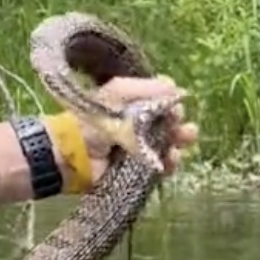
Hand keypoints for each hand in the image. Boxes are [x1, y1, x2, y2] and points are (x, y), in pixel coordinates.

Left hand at [55, 76, 198, 192]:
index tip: (175, 108)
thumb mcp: (119, 93)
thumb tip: (177, 88)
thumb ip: (148, 88)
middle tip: (184, 129)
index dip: (173, 104)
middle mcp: (139, 125)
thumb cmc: (95, 119)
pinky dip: (170, 164)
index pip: (163, 101)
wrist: (76, 154)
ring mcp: (140, 149)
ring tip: (181, 143)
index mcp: (133, 103)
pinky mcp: (138, 170)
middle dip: (181, 125)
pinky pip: (161, 167)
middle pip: (171, 124)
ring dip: (179, 143)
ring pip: (170, 145)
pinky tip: (171, 160)